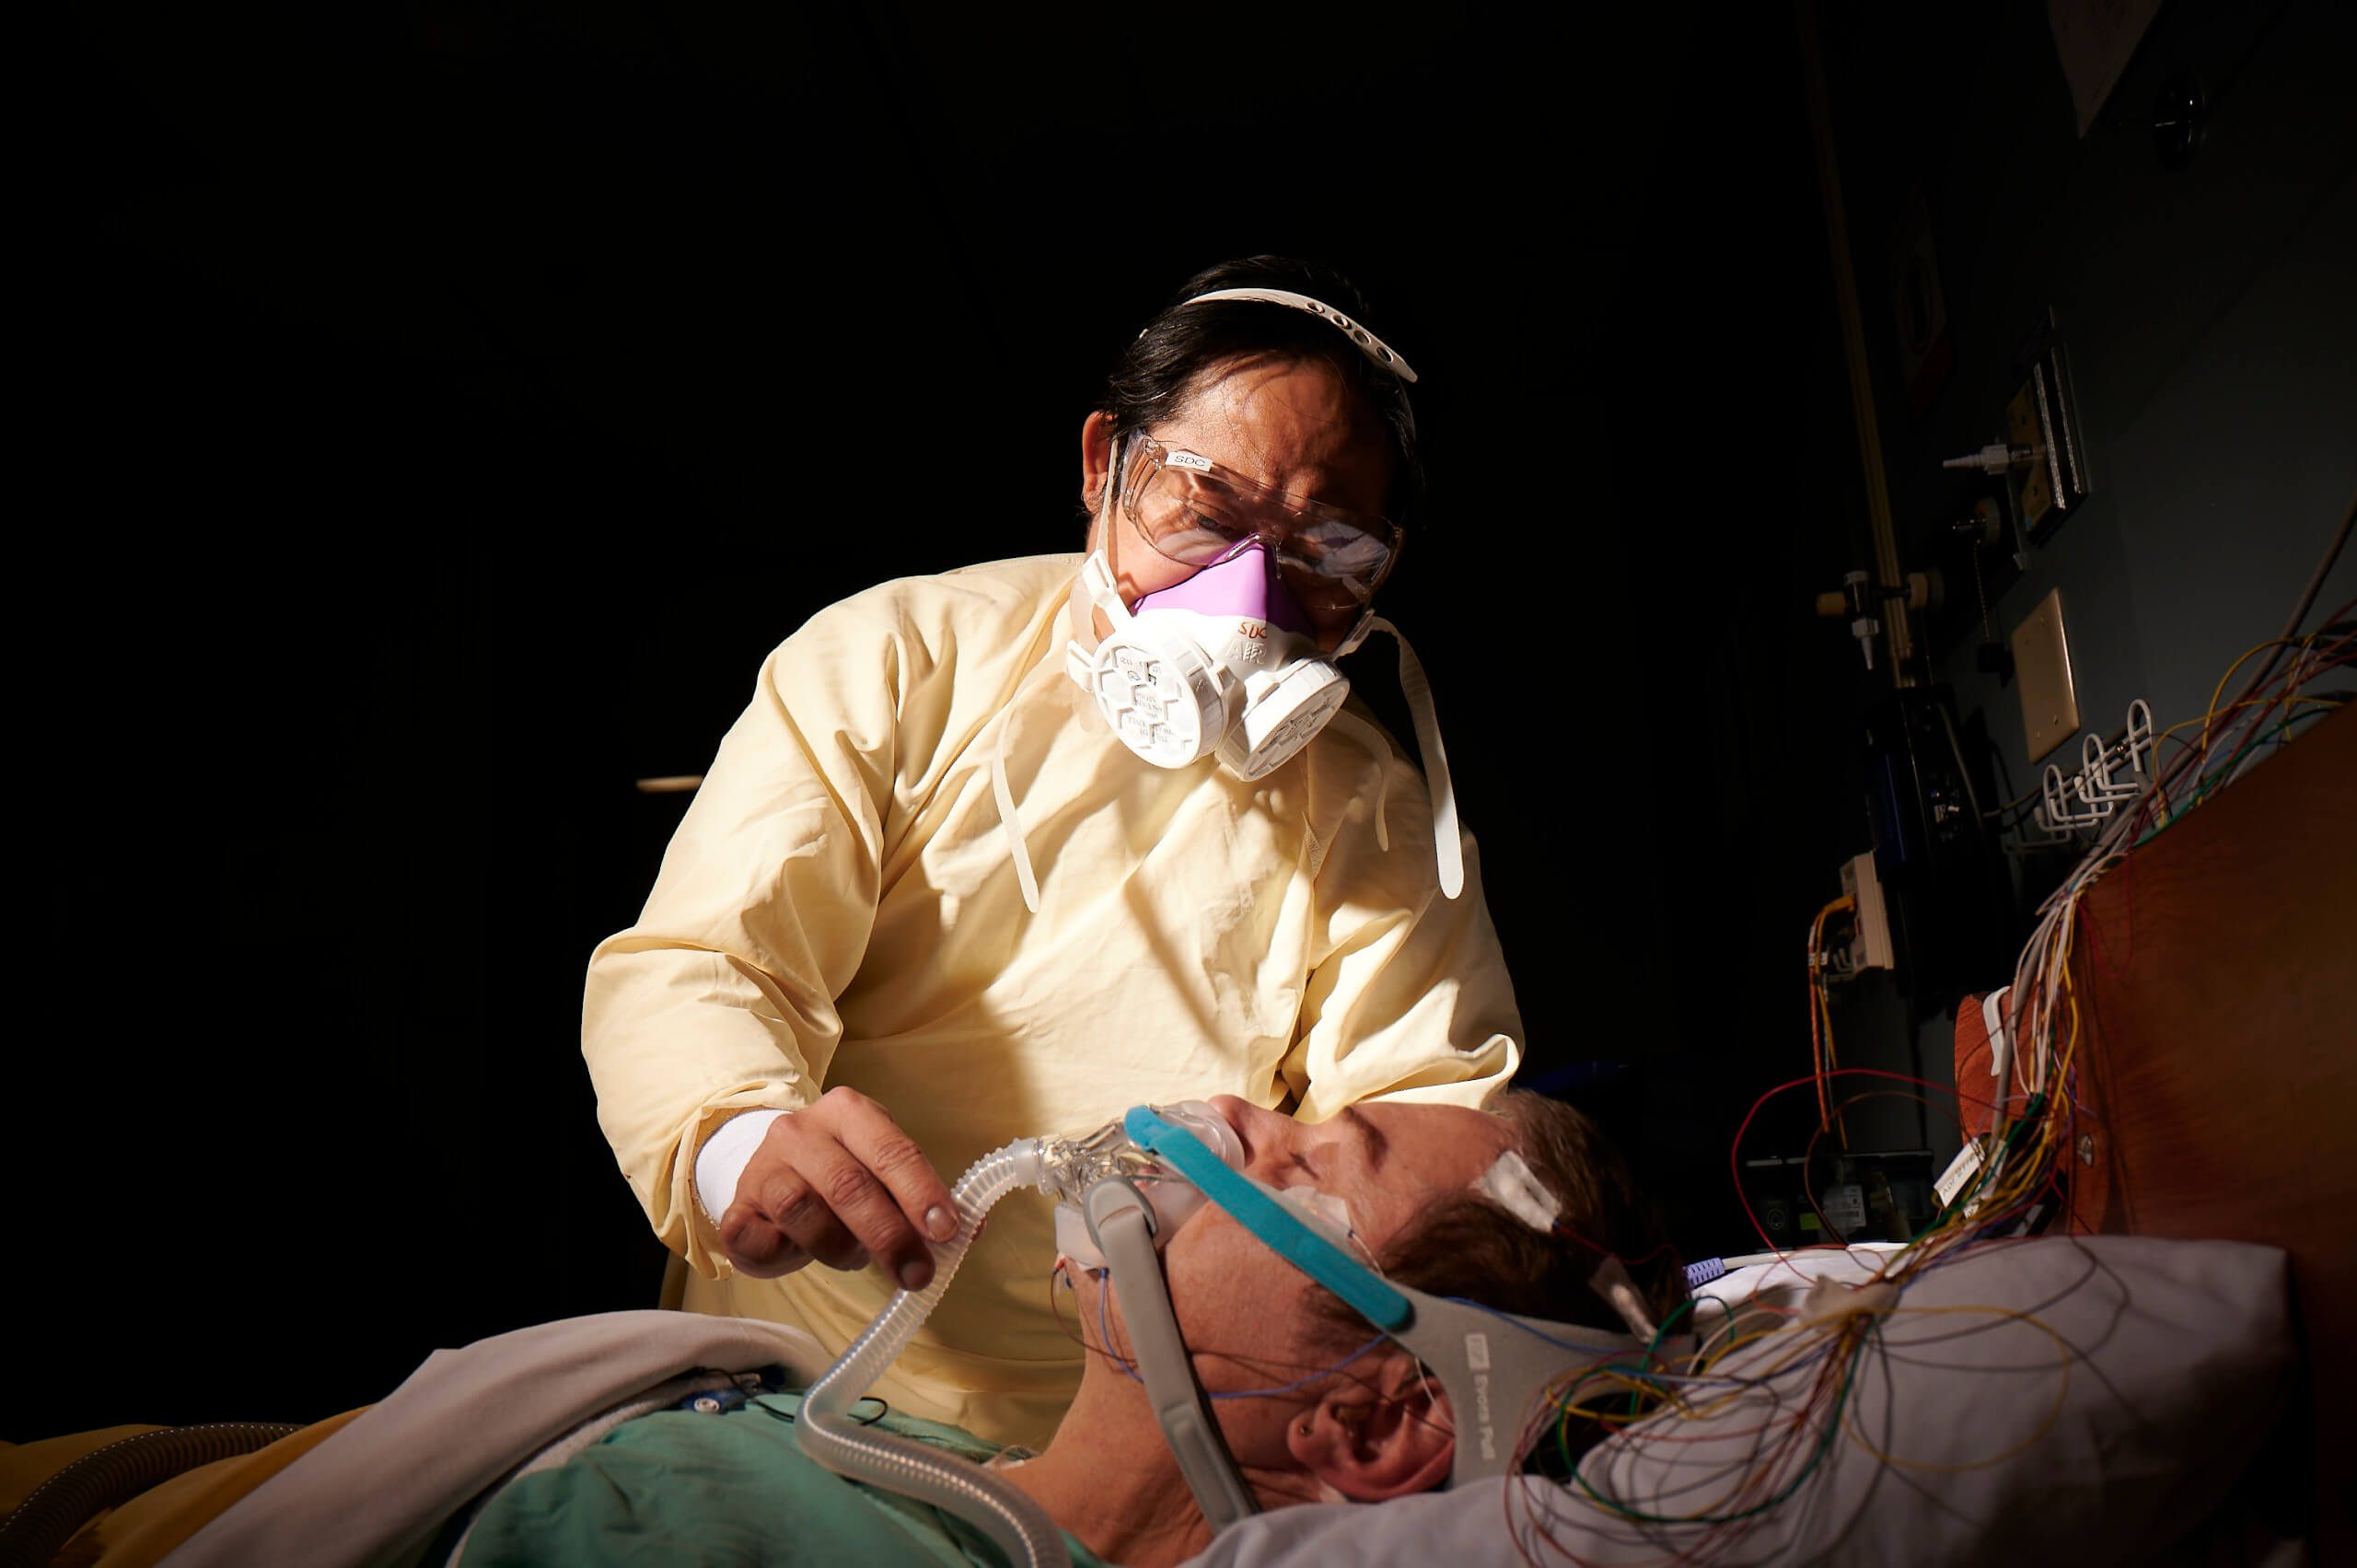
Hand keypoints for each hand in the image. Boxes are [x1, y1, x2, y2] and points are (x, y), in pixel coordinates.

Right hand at [718, 1086, 959, 1289]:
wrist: (772, 1170)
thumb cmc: (842, 1173)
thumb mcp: (885, 1172)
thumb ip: (924, 1198)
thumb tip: (971, 1230)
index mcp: (849, 1112)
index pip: (892, 1150)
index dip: (921, 1193)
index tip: (946, 1231)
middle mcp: (802, 1131)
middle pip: (849, 1185)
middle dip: (890, 1236)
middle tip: (917, 1274)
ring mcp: (763, 1166)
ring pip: (801, 1211)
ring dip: (838, 1247)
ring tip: (854, 1257)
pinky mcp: (736, 1206)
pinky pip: (755, 1237)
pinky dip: (782, 1254)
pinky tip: (797, 1253)